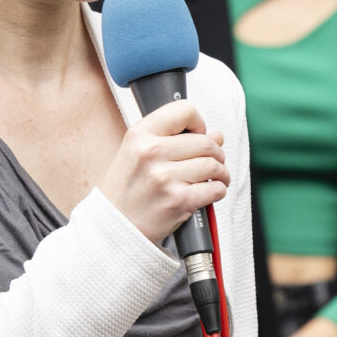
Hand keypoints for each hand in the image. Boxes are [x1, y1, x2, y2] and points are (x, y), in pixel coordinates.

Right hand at [97, 98, 227, 242]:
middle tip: (212, 160)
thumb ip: (174, 139)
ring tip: (215, 176)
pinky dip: (218, 190)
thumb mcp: (137, 153)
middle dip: (216, 151)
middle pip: (205, 141)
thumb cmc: (126, 190)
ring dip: (221, 172)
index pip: (184, 110)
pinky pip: (215, 189)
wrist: (115, 226)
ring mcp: (165, 178)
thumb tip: (216, 134)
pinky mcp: (179, 201)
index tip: (197, 134)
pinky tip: (210, 191)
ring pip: (213, 165)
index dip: (197, 122)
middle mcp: (151, 152)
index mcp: (139, 135)